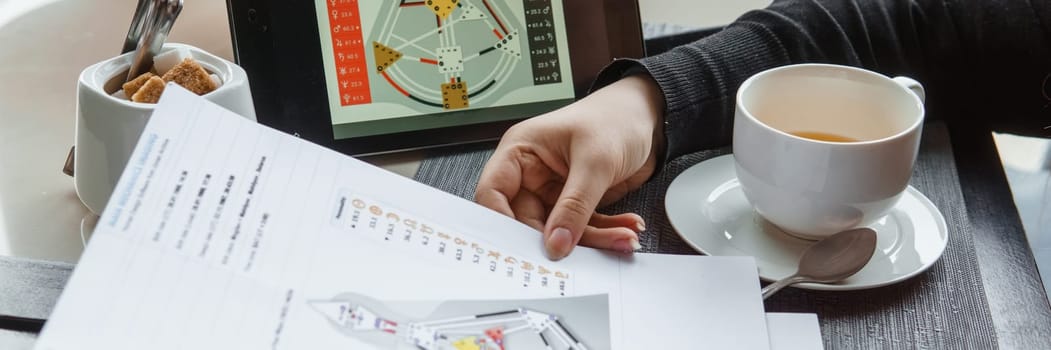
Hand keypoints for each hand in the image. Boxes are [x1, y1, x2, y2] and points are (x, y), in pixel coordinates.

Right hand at [475, 75, 664, 259]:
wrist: (647, 116)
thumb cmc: (616, 117)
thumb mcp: (595, 161)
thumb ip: (575, 206)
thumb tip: (556, 244)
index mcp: (520, 152)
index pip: (493, 193)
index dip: (501, 222)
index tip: (524, 246)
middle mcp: (531, 174)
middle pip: (527, 221)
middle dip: (558, 239)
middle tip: (580, 254)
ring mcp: (552, 191)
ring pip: (558, 231)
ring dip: (592, 240)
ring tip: (622, 239)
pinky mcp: (574, 203)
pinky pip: (581, 229)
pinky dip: (605, 234)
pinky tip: (624, 230)